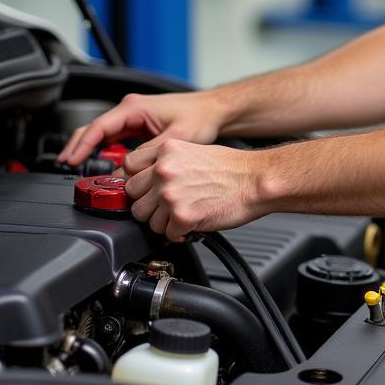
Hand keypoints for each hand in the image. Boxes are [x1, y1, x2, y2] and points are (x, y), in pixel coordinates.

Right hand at [57, 90, 227, 166]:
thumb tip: (126, 171)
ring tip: (77, 167)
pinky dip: (105, 151)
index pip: (98, 127)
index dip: (82, 145)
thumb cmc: (199, 116)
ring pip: (103, 134)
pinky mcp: (139, 126)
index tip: (71, 160)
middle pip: (95, 129)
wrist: (214, 110)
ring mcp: (134, 118)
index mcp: (134, 107)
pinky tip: (101, 164)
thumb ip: (148, 155)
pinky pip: (115, 139)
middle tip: (66, 165)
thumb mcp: (174, 138)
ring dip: (90, 149)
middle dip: (78, 146)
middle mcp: (130, 110)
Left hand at [122, 138, 266, 241]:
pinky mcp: (182, 217)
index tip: (144, 189)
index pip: (128, 168)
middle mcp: (164, 170)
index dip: (137, 181)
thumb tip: (146, 177)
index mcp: (167, 150)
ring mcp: (171, 194)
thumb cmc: (232, 168)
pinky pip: (166, 234)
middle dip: (149, 204)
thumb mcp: (193, 150)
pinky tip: (191, 223)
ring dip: (162, 221)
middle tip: (167, 205)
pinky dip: (178, 233)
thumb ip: (166, 161)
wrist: (256, 181)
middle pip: (133, 196)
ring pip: (146, 219)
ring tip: (181, 214)